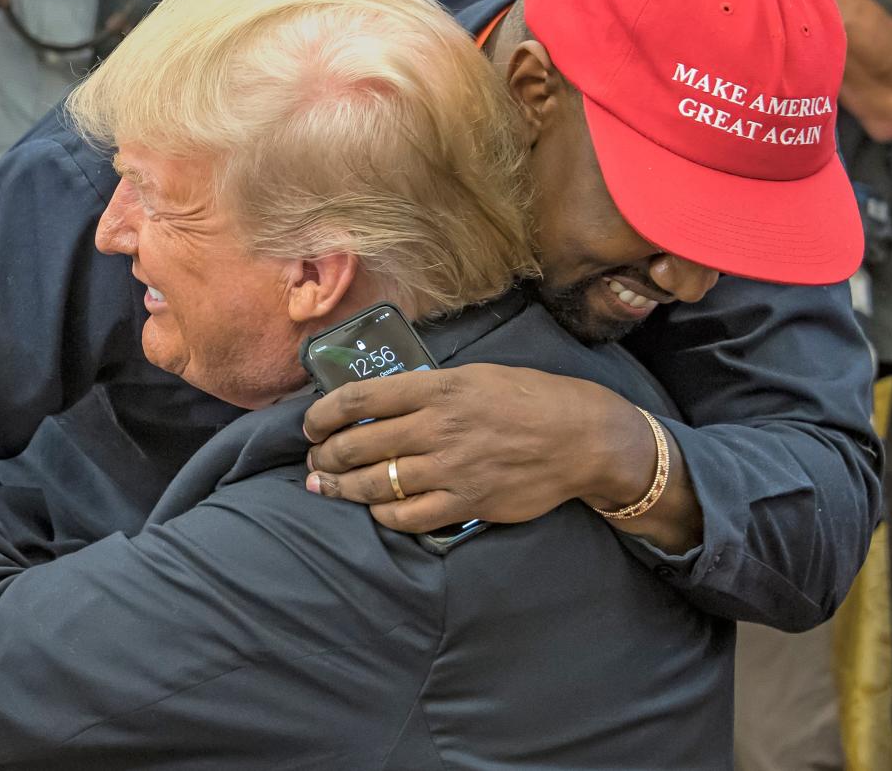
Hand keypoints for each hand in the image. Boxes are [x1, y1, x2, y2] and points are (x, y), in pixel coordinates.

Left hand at [302, 364, 655, 532]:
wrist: (580, 437)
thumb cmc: (528, 398)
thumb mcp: (474, 375)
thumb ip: (426, 390)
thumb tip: (379, 403)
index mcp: (436, 388)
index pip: (358, 398)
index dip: (322, 414)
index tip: (311, 425)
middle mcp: (436, 427)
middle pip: (356, 445)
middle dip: (325, 456)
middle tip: (315, 461)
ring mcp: (450, 468)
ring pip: (375, 484)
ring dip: (342, 488)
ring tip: (326, 487)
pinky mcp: (466, 503)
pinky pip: (408, 516)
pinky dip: (383, 514)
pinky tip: (375, 509)